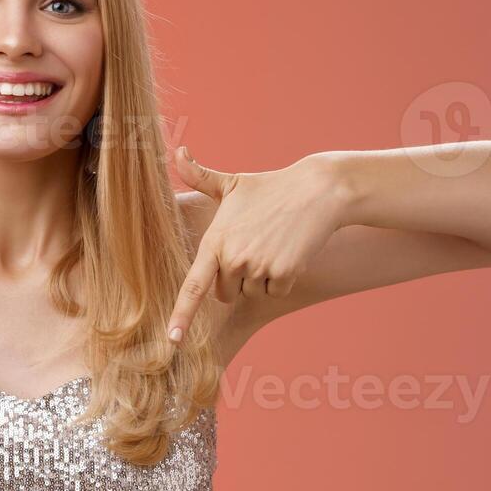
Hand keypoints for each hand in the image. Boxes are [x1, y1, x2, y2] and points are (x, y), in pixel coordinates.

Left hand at [167, 147, 349, 344]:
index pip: (193, 286)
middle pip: (224, 293)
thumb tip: (177, 152)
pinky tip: (289, 253)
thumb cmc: (271, 187)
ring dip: (262, 278)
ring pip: (252, 293)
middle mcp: (234, 257)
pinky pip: (275, 293)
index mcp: (215, 241)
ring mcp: (259, 267)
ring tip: (273, 245)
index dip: (182, 314)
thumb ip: (199, 175)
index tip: (173, 339)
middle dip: (235, 280)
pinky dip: (283, 280)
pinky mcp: (284, 274)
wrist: (317, 191)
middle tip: (253, 248)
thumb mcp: (232, 182)